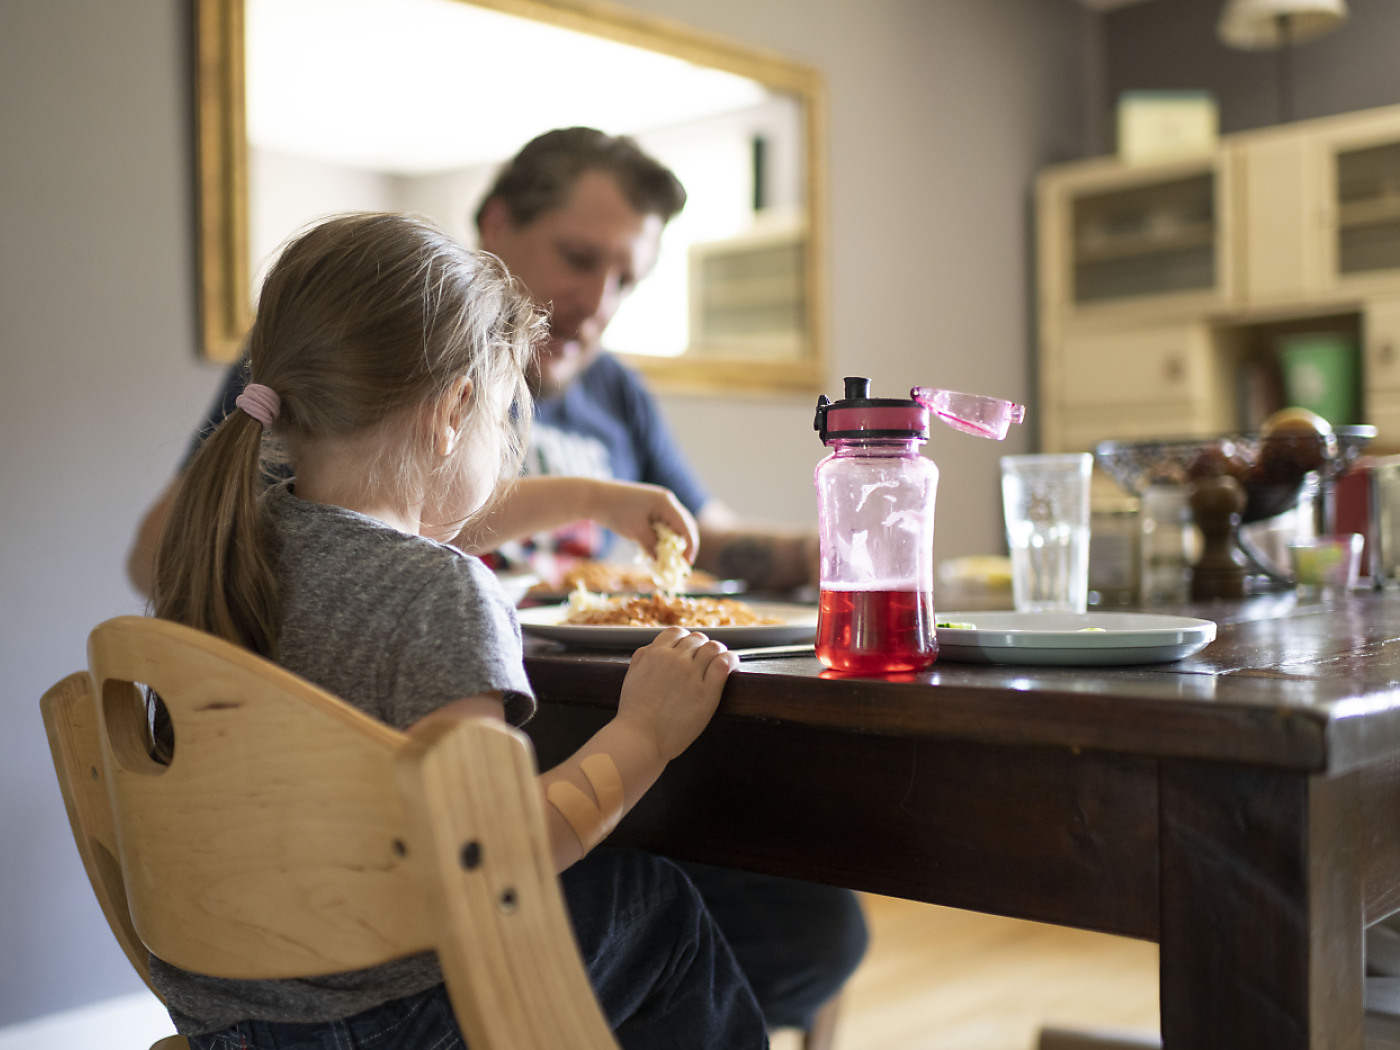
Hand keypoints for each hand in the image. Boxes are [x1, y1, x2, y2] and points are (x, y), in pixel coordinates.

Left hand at [587, 481, 698, 562]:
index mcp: (666, 503)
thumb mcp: (637, 532)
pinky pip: (664, 524)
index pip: (686, 527)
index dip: (689, 547)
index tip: (686, 565)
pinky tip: (659, 549)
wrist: (595, 497)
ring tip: (671, 559)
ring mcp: (659, 503)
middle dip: (685, 545)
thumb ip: (653, 547)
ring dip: (674, 542)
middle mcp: (666, 501)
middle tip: (681, 564)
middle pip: (684, 525)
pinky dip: (664, 537)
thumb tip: (663, 563)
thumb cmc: (616, 512)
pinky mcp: (651, 507)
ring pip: (674, 525)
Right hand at [615, 627, 737, 761]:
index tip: (689, 650)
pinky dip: (731, 660)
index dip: (685, 640)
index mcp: (655, 654)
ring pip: (712, 648)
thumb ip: (642, 658)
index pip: (677, 632)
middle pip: (697, 639)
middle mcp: (674, 659)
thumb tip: (654, 647)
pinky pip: (724, 663)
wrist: (641, 738)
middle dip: (701, 647)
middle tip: (705, 659)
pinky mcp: (707, 691)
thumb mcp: (631, 677)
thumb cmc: (635, 714)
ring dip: (717, 652)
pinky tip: (732, 663)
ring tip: (721, 660)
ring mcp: (692, 674)